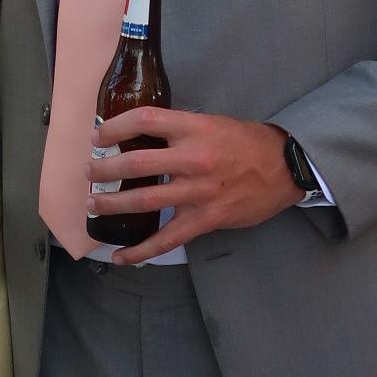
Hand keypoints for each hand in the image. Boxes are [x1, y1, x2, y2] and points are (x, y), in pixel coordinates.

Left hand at [85, 108, 298, 263]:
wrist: (285, 168)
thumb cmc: (247, 142)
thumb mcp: (212, 123)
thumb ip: (180, 130)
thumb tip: (141, 137)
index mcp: (194, 128)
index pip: (144, 120)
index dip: (115, 127)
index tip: (100, 137)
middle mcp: (193, 158)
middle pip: (136, 163)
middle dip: (105, 169)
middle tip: (91, 172)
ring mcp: (198, 191)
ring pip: (144, 200)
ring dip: (111, 204)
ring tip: (93, 204)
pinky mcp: (205, 219)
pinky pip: (166, 239)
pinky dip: (140, 251)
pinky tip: (121, 256)